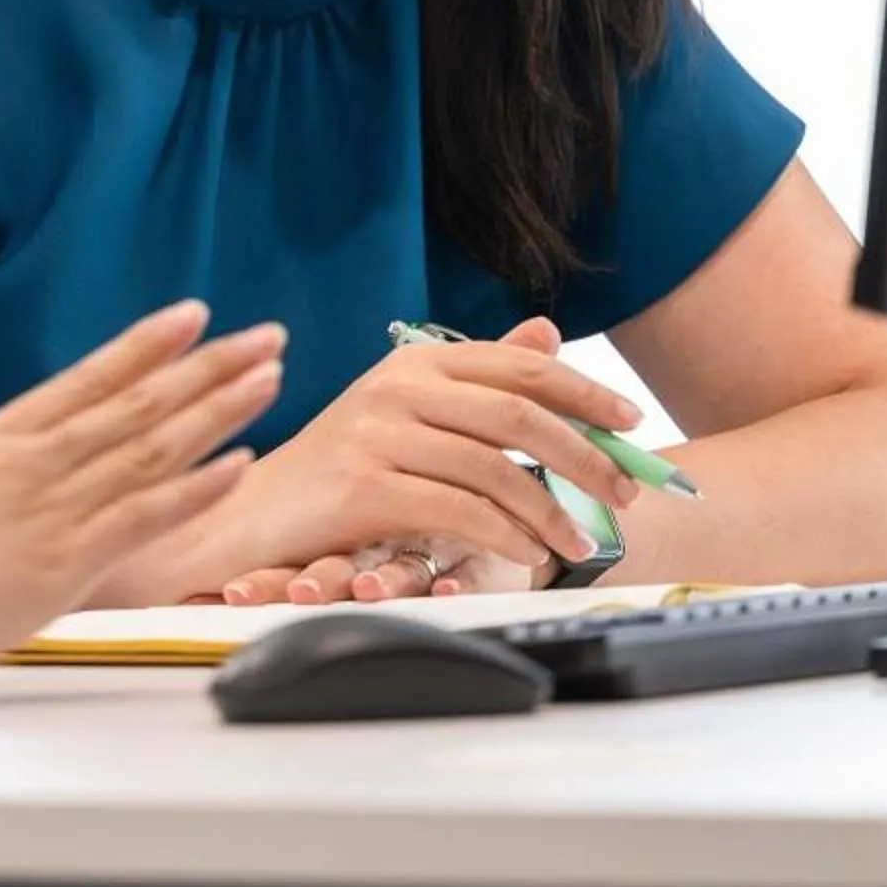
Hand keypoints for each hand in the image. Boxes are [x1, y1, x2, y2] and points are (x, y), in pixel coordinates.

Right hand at [0, 301, 285, 667]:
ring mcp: (54, 508)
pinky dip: (196, 489)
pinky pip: (145, 517)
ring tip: (268, 379)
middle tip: (264, 338)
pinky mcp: (63, 562)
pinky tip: (239, 465)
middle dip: (209, 368)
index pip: (89, 378)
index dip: (146, 345)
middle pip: (140, 402)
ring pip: (155, 447)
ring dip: (220, 411)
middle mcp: (36, 461)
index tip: (192, 316)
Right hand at [191, 317, 639, 596]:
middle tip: (627, 492)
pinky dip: (506, 535)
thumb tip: (548, 332)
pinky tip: (530, 555)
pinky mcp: (363, 485)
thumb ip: (480, 377)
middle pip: (518, 415)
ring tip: (583, 542)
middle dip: (585, 455)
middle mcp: (398, 387)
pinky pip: (458, 510)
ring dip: (552, 509)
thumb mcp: (410, 409)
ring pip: (494, 468)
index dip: (585, 391)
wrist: (253, 513)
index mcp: (415, 362)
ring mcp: (378, 433)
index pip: (520, 367)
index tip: (633, 422)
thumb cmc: (339, 467)